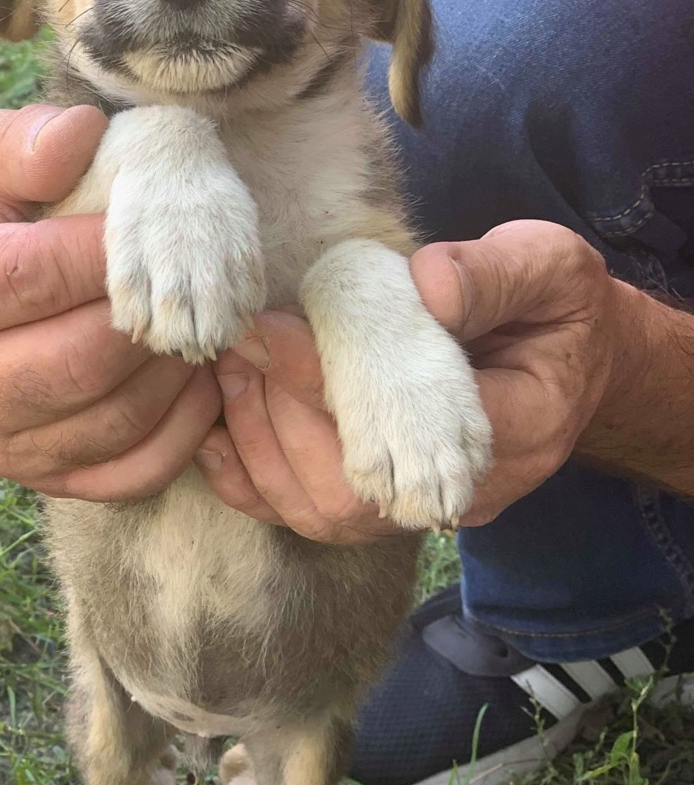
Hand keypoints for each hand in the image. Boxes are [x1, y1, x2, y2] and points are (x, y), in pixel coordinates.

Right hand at [0, 106, 220, 499]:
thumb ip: (23, 141)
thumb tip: (77, 138)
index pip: (25, 279)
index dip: (99, 251)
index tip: (140, 225)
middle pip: (73, 363)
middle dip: (143, 318)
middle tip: (179, 280)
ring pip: (111, 420)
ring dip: (173, 369)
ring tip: (192, 321)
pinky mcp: (45, 480)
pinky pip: (133, 471)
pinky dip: (183, 427)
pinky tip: (196, 378)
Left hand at [194, 220, 624, 539]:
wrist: (565, 367)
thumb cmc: (553, 310)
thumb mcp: (548, 267)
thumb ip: (493, 275)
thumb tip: (424, 286)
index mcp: (521, 425)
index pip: (413, 424)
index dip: (329, 381)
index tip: (271, 326)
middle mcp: (465, 491)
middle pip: (352, 487)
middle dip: (281, 414)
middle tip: (237, 347)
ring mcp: (419, 511)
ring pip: (322, 512)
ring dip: (261, 442)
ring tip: (232, 371)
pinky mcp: (384, 512)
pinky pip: (306, 517)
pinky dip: (252, 479)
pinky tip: (220, 430)